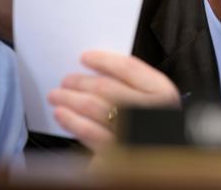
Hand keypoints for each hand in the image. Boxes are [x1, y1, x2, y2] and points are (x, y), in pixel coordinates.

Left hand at [47, 50, 179, 151]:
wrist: (162, 163)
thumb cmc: (156, 130)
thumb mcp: (157, 104)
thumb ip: (136, 87)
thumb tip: (99, 73)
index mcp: (164, 93)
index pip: (129, 68)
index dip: (104, 60)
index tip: (86, 57)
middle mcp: (150, 111)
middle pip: (108, 88)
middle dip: (81, 81)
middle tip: (66, 79)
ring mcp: (134, 131)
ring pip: (95, 107)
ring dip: (71, 98)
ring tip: (57, 95)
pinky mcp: (119, 152)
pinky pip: (90, 133)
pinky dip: (73, 121)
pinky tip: (62, 115)